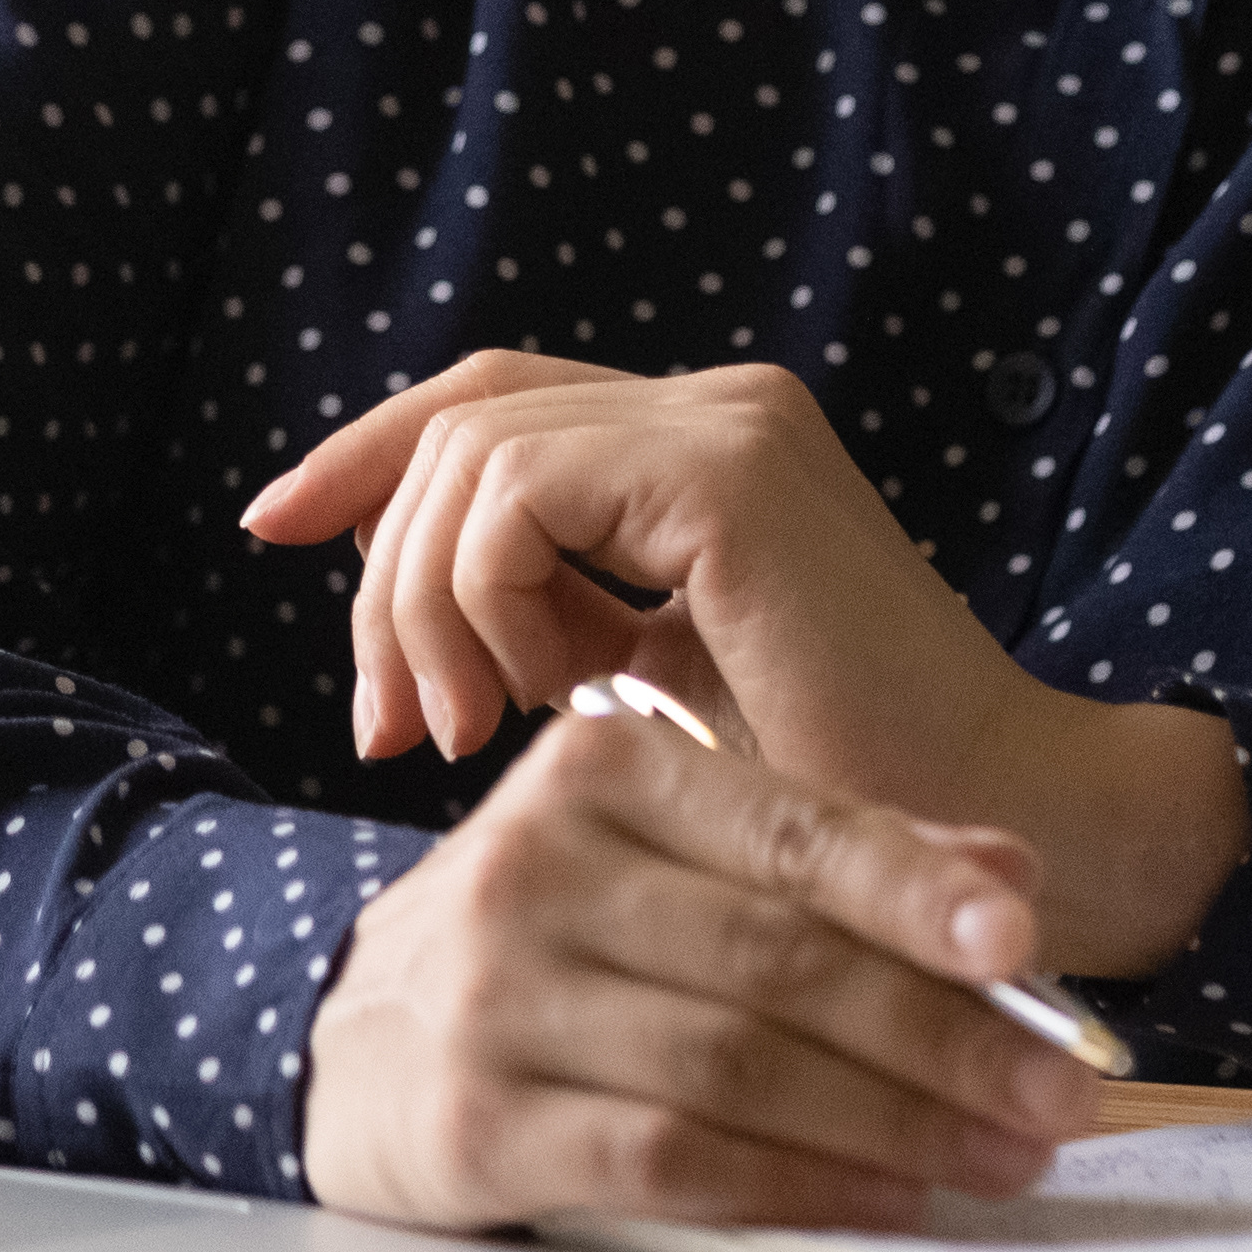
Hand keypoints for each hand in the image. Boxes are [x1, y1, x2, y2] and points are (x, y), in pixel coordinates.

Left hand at [239, 352, 1247, 973]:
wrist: (980, 850)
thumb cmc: (829, 803)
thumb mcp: (646, 689)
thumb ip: (555, 618)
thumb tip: (398, 610)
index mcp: (702, 447)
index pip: (491, 401)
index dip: (369, 453)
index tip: (271, 526)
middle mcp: (718, 406)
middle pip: (460, 421)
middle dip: (383, 573)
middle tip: (396, 724)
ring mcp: (729, 426)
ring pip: (470, 450)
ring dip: (426, 602)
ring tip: (471, 728)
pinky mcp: (729, 476)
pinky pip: (516, 493)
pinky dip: (481, 598)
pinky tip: (531, 703)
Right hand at [298, 697, 1104, 1230]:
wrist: (356, 1037)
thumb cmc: (557, 939)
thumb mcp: (674, 855)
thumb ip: (836, 853)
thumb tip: (1007, 870)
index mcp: (603, 768)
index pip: (792, 831)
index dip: (916, 890)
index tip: (1026, 939)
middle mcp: (538, 868)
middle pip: (780, 961)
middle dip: (942, 1035)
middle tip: (1059, 1090)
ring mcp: (498, 1000)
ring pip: (737, 1067)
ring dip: (893, 1123)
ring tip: (1000, 1156)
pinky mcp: (473, 1125)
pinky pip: (668, 1162)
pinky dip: (794, 1184)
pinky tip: (886, 1198)